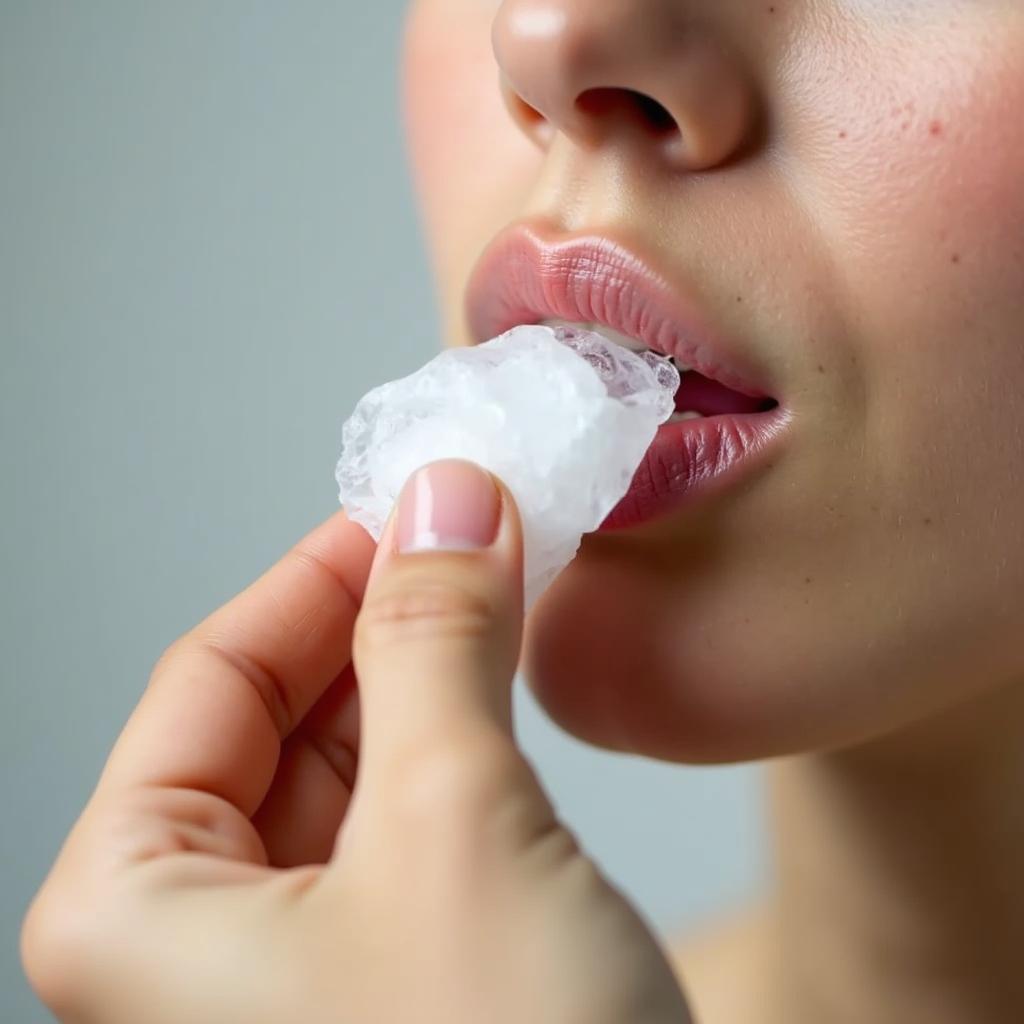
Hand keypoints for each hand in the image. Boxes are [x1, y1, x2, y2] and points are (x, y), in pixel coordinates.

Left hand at [21, 459, 691, 1023]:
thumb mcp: (456, 820)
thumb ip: (435, 640)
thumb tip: (444, 496)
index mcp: (132, 911)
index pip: (215, 675)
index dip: (320, 571)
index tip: (410, 501)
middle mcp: (191, 944)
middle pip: (276, 713)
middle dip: (377, 616)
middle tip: (470, 533)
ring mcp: (289, 963)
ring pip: (342, 760)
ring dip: (419, 668)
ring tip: (495, 591)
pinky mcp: (382, 973)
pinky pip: (394, 817)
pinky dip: (447, 737)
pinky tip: (497, 691)